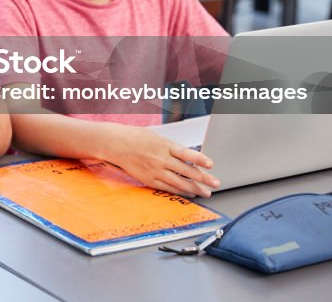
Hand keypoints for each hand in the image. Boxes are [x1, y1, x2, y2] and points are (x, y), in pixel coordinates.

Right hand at [101, 126, 219, 197]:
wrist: (115, 144)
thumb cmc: (135, 137)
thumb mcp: (156, 137)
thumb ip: (172, 147)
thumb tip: (188, 157)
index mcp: (164, 145)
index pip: (186, 153)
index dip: (200, 159)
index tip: (211, 164)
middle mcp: (161, 159)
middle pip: (186, 171)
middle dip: (204, 179)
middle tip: (216, 183)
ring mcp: (155, 170)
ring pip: (179, 182)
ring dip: (195, 188)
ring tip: (206, 192)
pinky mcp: (148, 179)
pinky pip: (167, 188)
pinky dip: (180, 191)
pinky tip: (189, 194)